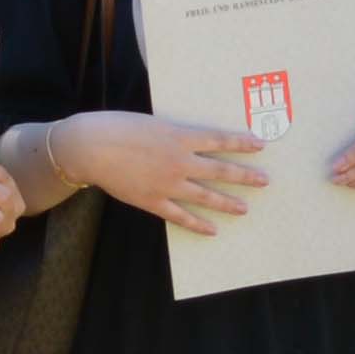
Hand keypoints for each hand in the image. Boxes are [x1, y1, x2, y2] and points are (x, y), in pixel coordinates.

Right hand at [55, 110, 262, 233]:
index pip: (219, 140)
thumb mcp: (151, 123)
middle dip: (244, 176)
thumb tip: (189, 141)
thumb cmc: (117, 127)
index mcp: (180, 136)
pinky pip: (181, 216)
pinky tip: (212, 230)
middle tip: (264, 181)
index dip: (241, 143)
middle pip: (220, 170)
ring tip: (244, 209)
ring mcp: (168, 183)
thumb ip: (172, 134)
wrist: (90, 146)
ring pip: (206, 196)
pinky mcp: (153, 201)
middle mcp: (180, 161)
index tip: (260, 145)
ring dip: (227, 203)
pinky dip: (198, 224)